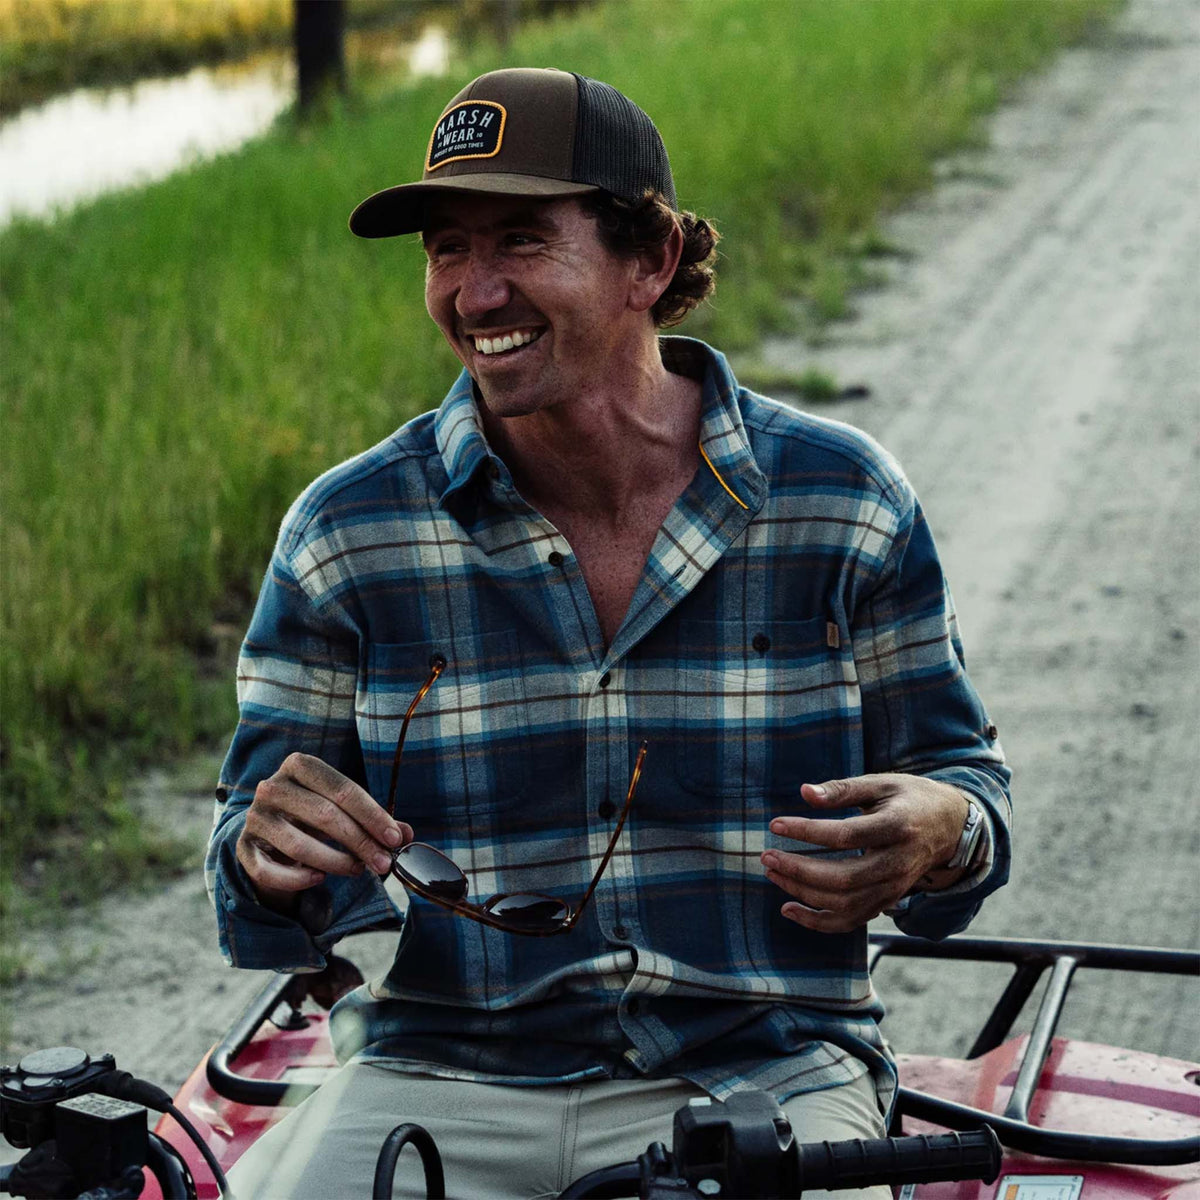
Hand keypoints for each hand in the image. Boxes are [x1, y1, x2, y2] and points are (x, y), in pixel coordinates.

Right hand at [236, 753, 411, 911]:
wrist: (271, 835)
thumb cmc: (315, 818)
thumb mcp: (345, 812)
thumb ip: (375, 822)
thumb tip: (406, 835)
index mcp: (299, 765)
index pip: (342, 789)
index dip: (372, 815)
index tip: (395, 838)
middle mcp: (272, 786)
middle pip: (324, 815)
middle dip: (360, 842)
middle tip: (383, 863)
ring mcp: (254, 816)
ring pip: (299, 844)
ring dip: (335, 862)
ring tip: (358, 870)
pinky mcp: (242, 848)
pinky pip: (269, 870)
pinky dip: (297, 879)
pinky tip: (318, 879)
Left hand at [760, 774, 968, 932]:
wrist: (950, 827)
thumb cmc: (910, 798)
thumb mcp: (881, 784)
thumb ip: (843, 789)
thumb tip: (805, 792)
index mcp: (897, 828)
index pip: (846, 836)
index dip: (808, 832)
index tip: (776, 825)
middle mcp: (897, 864)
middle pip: (843, 878)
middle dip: (799, 869)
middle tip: (766, 856)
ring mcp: (893, 888)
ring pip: (844, 903)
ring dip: (803, 893)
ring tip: (773, 873)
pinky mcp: (886, 901)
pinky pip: (851, 920)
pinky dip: (818, 921)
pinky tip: (789, 909)